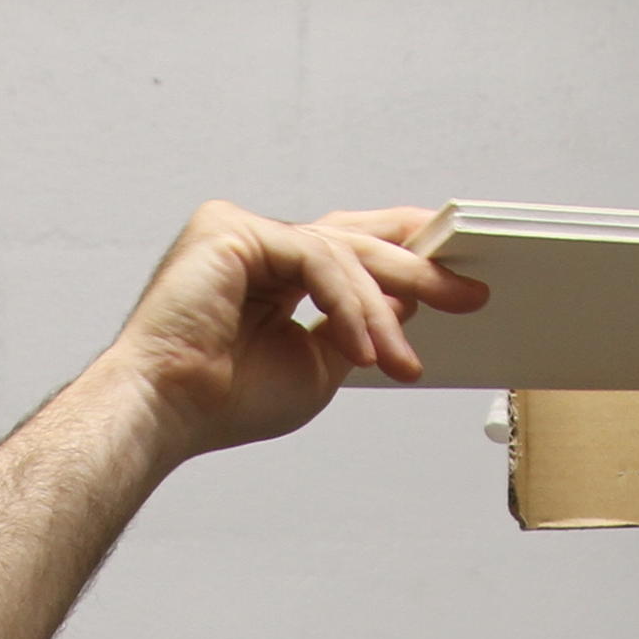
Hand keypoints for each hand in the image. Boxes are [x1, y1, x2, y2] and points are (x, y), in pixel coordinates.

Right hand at [100, 202, 490, 457]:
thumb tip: (408, 302)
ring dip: (380, 309)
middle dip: (416, 270)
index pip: (349, 251)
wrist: (170, 410)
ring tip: (400, 358)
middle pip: (352, 241)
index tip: (458, 278)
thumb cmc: (227, 399)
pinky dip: (345, 303)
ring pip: (338, 251)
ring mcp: (242, 230)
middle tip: (468, 294)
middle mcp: (257, 244)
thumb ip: (359, 329)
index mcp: (274, 272)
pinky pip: (313, 256)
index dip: (405, 258)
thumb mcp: (319, 366)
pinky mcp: (231, 228)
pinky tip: (362, 345)